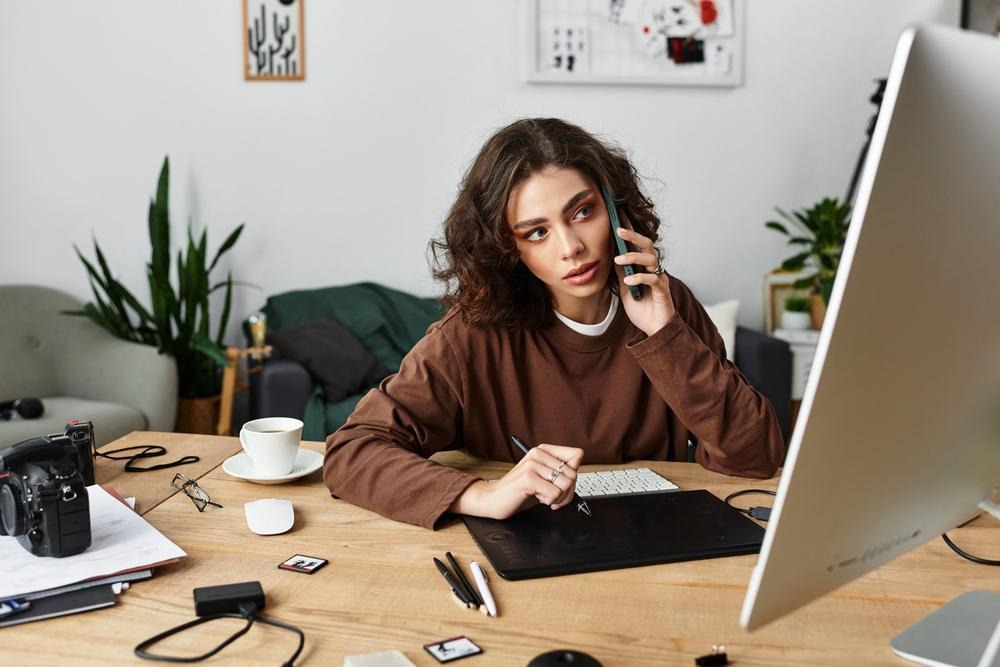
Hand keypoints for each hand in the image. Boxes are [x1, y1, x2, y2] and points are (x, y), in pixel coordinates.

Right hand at [450, 444, 583, 519]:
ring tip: (543, 497)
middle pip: (574, 474)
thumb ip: (561, 473)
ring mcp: (533, 464)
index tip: (562, 484)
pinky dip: (548, 501)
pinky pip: (555, 493)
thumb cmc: (520, 491)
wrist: (493, 499)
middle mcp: (538, 453)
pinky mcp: (528, 478)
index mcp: (543, 450)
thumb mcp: (544, 479)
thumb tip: (577, 473)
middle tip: (552, 497)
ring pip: (566, 484)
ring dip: (558, 498)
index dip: (574, 473)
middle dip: (567, 492)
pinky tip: (536, 497)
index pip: (577, 455)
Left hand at [613, 227, 675, 336]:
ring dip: (633, 257)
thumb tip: (612, 257)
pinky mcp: (663, 290)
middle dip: (633, 236)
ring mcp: (660, 278)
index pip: (638, 246)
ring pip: (651, 258)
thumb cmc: (642, 309)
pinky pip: (653, 279)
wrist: (655, 330)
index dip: (630, 234)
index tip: (617, 222)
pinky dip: (640, 277)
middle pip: (648, 245)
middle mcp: (655, 269)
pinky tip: (628, 281)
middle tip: (618, 230)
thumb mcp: (625, 289)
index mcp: (646, 267)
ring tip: (618, 259)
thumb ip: (621, 273)